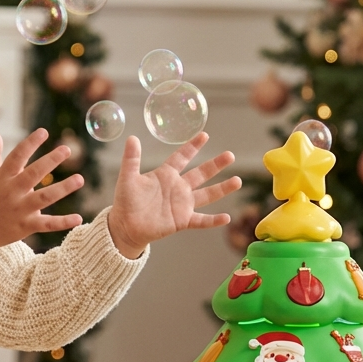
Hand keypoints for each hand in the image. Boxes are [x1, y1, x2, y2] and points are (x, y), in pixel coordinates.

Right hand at [0, 129, 83, 258]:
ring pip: (44, 198)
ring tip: (79, 179)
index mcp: (2, 178)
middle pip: (33, 174)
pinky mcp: (26, 226)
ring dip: (63, 188)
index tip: (44, 132)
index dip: (30, 143)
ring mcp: (20, 210)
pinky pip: (47, 224)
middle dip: (50, 161)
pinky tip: (79, 218)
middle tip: (66, 149)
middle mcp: (12, 192)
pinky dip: (63, 222)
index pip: (17, 157)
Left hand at [107, 133, 240, 258]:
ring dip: (222, 189)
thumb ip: (131, 159)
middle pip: (201, 174)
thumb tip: (132, 138)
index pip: (182, 157)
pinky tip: (227, 218)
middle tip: (230, 155)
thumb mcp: (127, 178)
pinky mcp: (182, 221)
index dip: (192, 147)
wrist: (125, 226)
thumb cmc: (125, 201)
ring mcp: (182, 205)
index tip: (205, 135)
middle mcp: (178, 188)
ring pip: (207, 195)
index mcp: (166, 175)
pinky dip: (213, 220)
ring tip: (237, 181)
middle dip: (215, 165)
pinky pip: (201, 220)